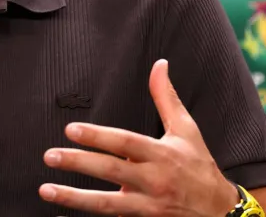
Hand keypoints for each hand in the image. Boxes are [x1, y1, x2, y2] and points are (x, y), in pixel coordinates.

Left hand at [39, 59, 237, 216]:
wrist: (219, 211)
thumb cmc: (198, 165)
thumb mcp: (186, 129)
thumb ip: (166, 98)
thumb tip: (159, 64)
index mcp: (161, 154)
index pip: (125, 143)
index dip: (98, 137)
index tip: (70, 129)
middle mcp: (153, 181)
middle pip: (111, 171)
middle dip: (78, 163)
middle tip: (50, 156)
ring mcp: (147, 206)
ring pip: (106, 204)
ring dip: (74, 197)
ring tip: (46, 189)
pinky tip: (61, 214)